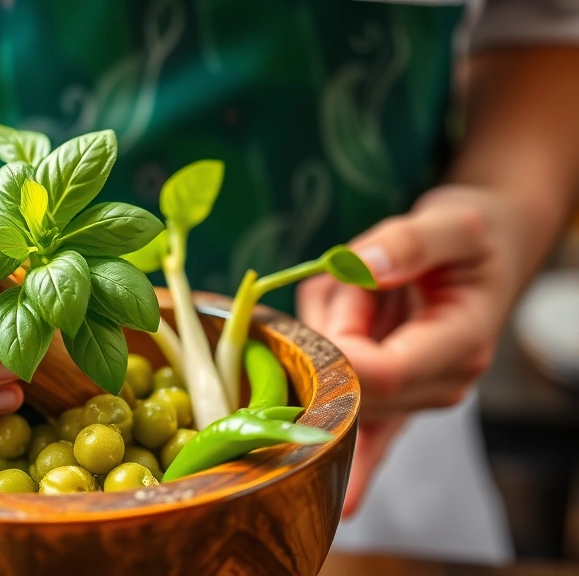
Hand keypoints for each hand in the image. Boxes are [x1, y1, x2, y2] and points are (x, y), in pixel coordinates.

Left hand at [297, 185, 519, 516]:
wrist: (480, 260)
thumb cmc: (467, 241)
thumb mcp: (449, 223)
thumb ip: (409, 242)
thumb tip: (366, 265)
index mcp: (459, 344)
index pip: (381, 370)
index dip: (337, 346)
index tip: (330, 297)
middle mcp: (439, 385)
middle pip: (347, 379)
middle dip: (329, 326)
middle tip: (360, 280)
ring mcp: (415, 401)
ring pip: (334, 380)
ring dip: (328, 328)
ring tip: (368, 296)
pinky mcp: (392, 403)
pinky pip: (371, 444)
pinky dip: (357, 467)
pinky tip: (346, 503)